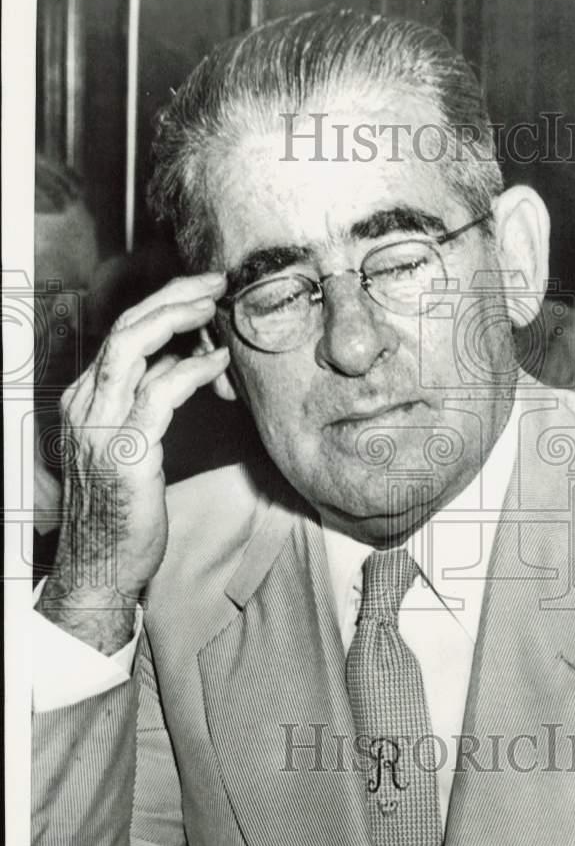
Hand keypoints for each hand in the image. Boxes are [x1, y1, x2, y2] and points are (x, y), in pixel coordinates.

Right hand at [39, 271, 229, 653]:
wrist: (103, 565)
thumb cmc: (125, 506)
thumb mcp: (135, 440)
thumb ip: (151, 398)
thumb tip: (187, 359)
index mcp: (85, 400)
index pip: (121, 334)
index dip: (162, 305)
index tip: (200, 289)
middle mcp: (85, 407)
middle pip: (124, 329)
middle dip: (170, 296)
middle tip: (214, 280)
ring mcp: (100, 429)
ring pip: (132, 349)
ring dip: (179, 319)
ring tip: (216, 305)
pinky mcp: (126, 454)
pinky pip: (160, 395)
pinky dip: (192, 371)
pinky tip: (219, 363)